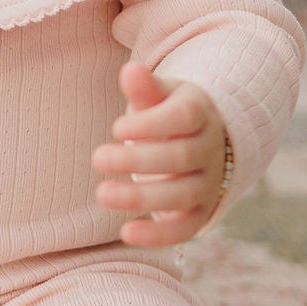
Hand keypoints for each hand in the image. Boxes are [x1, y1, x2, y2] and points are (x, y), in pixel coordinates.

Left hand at [91, 63, 229, 246]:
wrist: (203, 141)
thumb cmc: (169, 114)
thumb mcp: (160, 95)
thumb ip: (145, 88)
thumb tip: (131, 70)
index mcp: (200, 113)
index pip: (183, 117)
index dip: (151, 124)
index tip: (116, 128)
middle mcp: (210, 149)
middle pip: (179, 157)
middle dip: (137, 160)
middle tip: (96, 158)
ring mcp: (209, 183)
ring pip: (182, 194)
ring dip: (142, 197)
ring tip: (102, 193)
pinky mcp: (202, 211)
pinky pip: (186, 227)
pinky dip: (159, 235)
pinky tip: (126, 233)